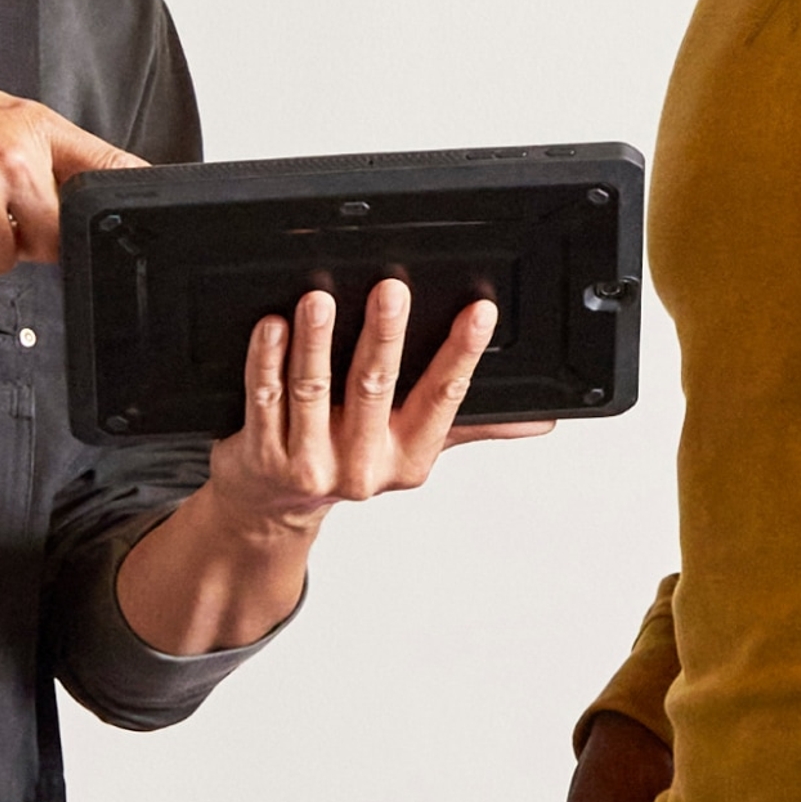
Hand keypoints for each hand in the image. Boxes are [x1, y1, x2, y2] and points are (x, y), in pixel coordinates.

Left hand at [113, 280, 552, 655]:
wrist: (271, 510)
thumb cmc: (348, 463)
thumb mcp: (413, 449)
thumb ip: (473, 427)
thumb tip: (539, 420)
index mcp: (409, 456)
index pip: (443, 397)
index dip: (462, 353)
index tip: (479, 312)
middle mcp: (362, 464)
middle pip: (375, 389)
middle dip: (384, 337)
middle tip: (391, 291)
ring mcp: (310, 461)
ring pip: (314, 391)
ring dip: (317, 342)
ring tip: (320, 300)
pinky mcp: (261, 454)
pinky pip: (264, 399)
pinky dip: (266, 361)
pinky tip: (272, 327)